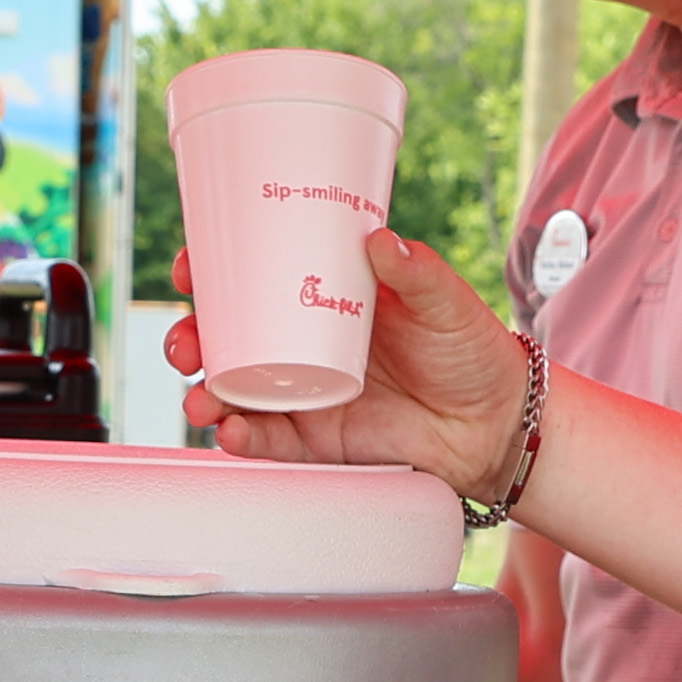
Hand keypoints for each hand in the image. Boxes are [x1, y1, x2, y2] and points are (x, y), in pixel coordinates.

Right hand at [184, 233, 523, 497]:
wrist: (496, 423)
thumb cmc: (471, 352)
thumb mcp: (445, 302)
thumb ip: (416, 271)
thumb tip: (380, 240)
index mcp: (325, 299)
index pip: (255, 280)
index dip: (214, 273)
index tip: (192, 268)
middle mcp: (304, 346)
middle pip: (228, 340)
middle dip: (191, 340)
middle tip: (186, 344)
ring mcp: (306, 394)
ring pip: (236, 393)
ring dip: (205, 394)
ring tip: (201, 400)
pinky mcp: (318, 440)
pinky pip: (268, 441)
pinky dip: (242, 438)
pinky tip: (231, 432)